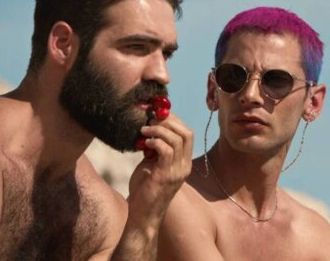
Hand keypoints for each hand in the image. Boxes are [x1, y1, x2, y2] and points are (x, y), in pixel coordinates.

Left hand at [126, 111, 192, 226]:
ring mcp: (177, 171)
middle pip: (186, 133)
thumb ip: (154, 150)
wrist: (142, 215)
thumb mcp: (151, 165)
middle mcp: (184, 166)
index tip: (158, 114)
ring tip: (144, 129)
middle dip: (169, 121)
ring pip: (178, 139)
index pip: (187, 134)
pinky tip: (145, 142)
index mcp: (184, 163)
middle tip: (151, 119)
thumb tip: (147, 130)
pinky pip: (166, 150)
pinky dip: (156, 141)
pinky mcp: (166, 176)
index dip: (174, 121)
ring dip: (159, 130)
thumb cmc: (144, 191)